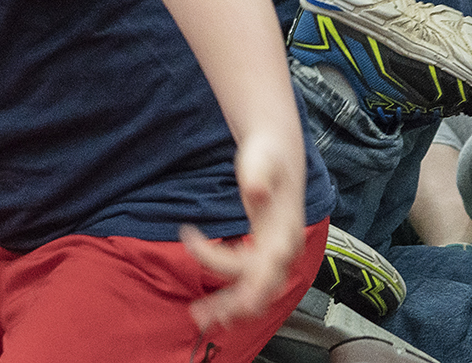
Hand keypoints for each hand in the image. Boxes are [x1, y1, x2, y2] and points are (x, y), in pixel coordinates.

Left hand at [182, 133, 306, 331]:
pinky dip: (235, 296)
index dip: (217, 259)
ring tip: (201, 318)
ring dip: (230, 308)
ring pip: (257, 293)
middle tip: (199, 315)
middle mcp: (285, 251)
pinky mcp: (266, 253)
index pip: (253, 266)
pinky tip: (215, 302)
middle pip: (261, 292)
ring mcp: (277, 255)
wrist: (279, 154)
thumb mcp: (261, 161)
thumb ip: (258, 176)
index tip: (187, 234)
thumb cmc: (268, 157)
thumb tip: (255, 191)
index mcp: (284, 236)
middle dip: (232, 307)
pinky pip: (252, 282)